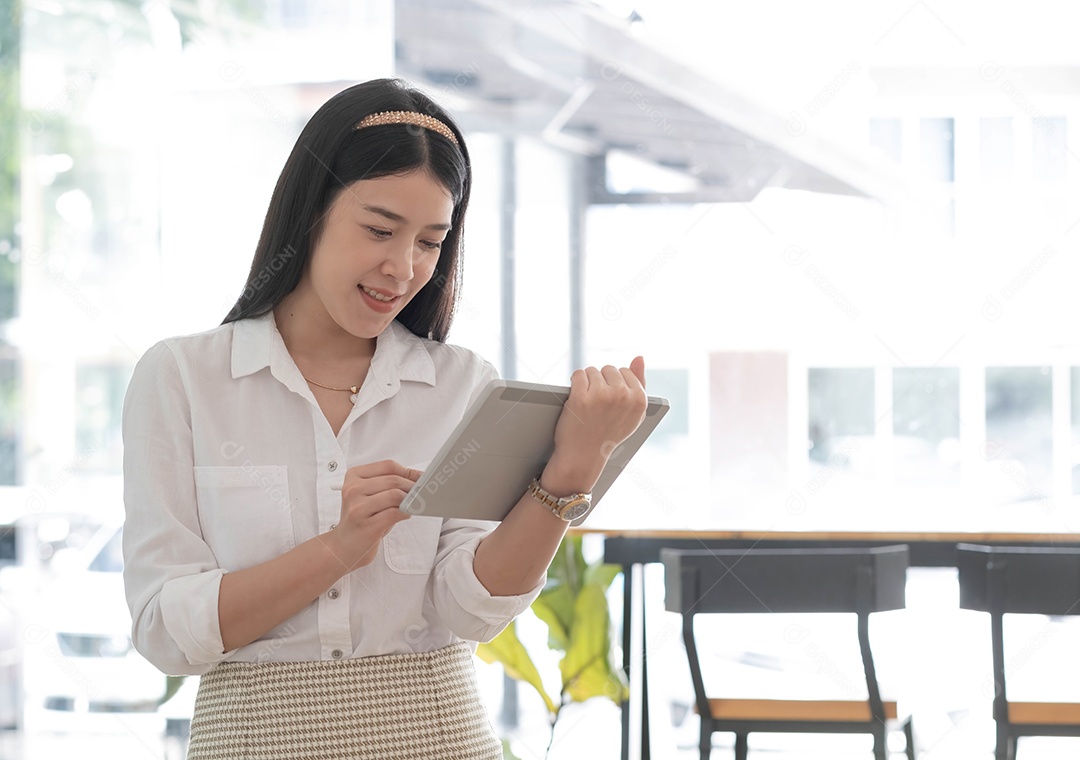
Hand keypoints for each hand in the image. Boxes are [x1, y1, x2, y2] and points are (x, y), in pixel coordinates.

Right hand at [325, 460, 417, 570]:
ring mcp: (358, 507)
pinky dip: (405, 513)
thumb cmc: (361, 520)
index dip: (409, 471)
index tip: (421, 478)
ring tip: (413, 505)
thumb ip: (389, 484)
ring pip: (395, 495)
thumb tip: (417, 478)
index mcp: (353, 476)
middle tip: (423, 493)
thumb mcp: (370, 496)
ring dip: (410, 500)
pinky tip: (405, 515)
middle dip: (413, 486)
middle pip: (393, 480)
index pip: (388, 466)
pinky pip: (395, 513)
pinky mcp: (366, 525)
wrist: (342, 547)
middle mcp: (353, 489)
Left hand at [543, 356, 647, 493]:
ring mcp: (602, 396)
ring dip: (587, 383)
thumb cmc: (608, 433)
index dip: (615, 384)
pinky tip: (578, 398)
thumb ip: (640, 384)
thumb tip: (639, 357)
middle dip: (602, 382)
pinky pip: (578, 375)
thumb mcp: (633, 413)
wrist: (584, 456)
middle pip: (609, 369)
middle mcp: (623, 396)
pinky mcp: (581, 397)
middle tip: (599, 404)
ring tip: (589, 404)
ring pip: (592, 371)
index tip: (610, 401)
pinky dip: (575, 384)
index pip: (626, 371)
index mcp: (640, 399)